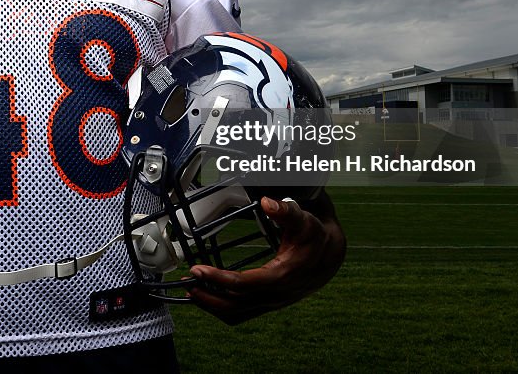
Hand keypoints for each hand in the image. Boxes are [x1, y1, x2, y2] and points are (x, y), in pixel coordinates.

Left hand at [187, 195, 345, 324]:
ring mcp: (273, 302)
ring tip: (192, 291)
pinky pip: (242, 314)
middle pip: (235, 305)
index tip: (196, 269)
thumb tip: (268, 202)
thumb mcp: (304, 219)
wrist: (331, 255)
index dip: (217, 279)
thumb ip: (286, 211)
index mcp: (282, 276)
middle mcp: (276, 295)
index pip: (243, 285)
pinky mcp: (269, 303)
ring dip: (211, 305)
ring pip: (237, 314)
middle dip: (207, 296)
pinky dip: (222, 309)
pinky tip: (209, 298)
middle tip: (186, 282)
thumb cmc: (314, 235)